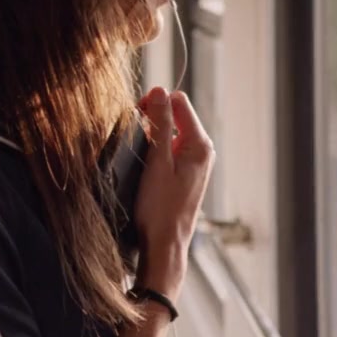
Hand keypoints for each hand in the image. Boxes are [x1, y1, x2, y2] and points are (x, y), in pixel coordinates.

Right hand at [132, 87, 215, 298]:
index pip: (179, 101)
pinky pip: (170, 147)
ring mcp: (195, 162)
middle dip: (153, 118)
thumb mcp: (157, 162)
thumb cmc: (160, 207)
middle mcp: (202, 150)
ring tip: (139, 152)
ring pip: (171, 131)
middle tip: (134, 135)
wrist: (164, 245)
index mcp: (200, 144)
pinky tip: (145, 163)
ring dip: (153, 134)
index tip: (136, 115)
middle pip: (176, 115)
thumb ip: (160, 124)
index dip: (155, 102)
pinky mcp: (186, 172)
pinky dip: (156, 148)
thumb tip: (160, 91)